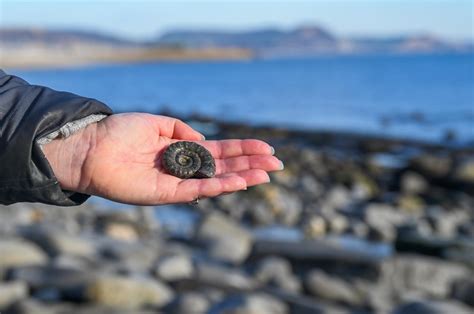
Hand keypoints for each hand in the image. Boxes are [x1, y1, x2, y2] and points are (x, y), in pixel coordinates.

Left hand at [43, 113, 282, 204]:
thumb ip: (182, 130)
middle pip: (225, 168)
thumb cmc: (120, 132)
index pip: (221, 152)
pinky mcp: (165, 194)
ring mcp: (177, 182)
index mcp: (183, 150)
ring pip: (216, 181)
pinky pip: (196, 190)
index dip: (244, 150)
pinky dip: (218, 187)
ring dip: (242, 178)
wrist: (91, 146)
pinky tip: (238, 182)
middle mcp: (184, 168)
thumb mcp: (157, 123)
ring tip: (266, 174)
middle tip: (277, 164)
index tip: (266, 148)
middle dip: (251, 165)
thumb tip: (203, 140)